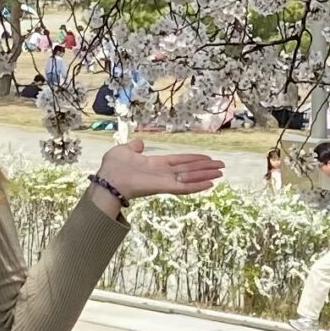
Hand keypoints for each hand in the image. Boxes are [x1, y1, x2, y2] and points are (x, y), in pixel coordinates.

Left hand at [95, 134, 222, 200]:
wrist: (108, 179)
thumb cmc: (113, 166)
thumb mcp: (124, 150)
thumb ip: (134, 147)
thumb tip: (140, 143)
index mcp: (155, 164)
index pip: (179, 161)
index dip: (193, 159)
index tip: (207, 158)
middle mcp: (163, 173)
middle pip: (189, 169)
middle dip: (205, 168)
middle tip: (221, 166)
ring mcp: (164, 181)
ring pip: (189, 177)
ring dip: (205, 175)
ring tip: (220, 173)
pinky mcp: (164, 187)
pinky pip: (183, 187)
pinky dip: (196, 186)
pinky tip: (209, 184)